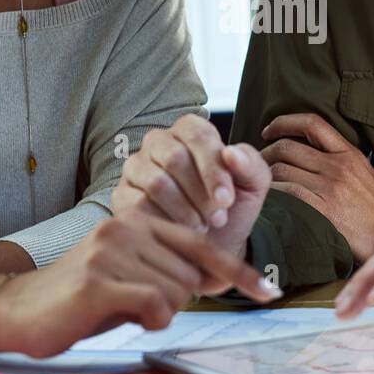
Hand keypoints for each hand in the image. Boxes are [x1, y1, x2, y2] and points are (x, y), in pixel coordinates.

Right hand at [0, 211, 281, 357]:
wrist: (19, 310)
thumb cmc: (80, 296)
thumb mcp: (129, 272)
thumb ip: (166, 267)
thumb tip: (210, 280)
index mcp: (138, 219)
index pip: (203, 246)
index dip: (239, 273)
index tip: (269, 293)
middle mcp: (127, 226)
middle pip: (191, 276)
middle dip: (175, 301)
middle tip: (136, 305)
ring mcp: (112, 251)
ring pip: (176, 293)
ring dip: (157, 313)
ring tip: (120, 308)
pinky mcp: (99, 280)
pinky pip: (155, 306)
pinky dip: (148, 320)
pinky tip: (119, 315)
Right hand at [111, 114, 269, 265]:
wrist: (212, 244)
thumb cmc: (231, 208)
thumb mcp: (252, 186)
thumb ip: (250, 164)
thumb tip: (231, 153)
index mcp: (190, 130)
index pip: (198, 135)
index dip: (213, 168)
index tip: (226, 200)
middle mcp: (159, 142)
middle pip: (175, 158)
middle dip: (200, 193)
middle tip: (217, 219)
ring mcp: (137, 167)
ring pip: (157, 183)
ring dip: (184, 210)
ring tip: (201, 227)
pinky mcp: (122, 195)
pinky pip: (138, 205)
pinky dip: (164, 222)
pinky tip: (178, 233)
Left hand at [261, 113, 373, 261]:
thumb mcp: (363, 171)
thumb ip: (338, 157)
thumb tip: (305, 148)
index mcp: (349, 153)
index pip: (311, 123)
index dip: (284, 122)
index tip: (268, 130)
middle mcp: (337, 166)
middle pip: (286, 147)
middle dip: (265, 153)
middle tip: (258, 162)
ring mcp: (328, 188)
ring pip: (280, 170)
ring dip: (264, 174)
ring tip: (260, 183)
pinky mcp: (321, 210)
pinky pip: (285, 193)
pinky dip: (271, 193)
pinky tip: (268, 199)